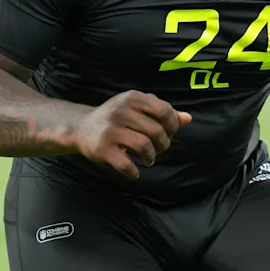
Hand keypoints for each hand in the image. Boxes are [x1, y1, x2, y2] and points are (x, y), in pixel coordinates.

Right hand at [73, 90, 192, 179]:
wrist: (81, 128)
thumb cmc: (117, 118)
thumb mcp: (137, 109)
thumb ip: (162, 112)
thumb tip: (188, 118)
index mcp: (133, 98)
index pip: (164, 110)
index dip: (172, 125)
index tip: (169, 134)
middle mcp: (121, 111)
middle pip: (156, 131)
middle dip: (163, 144)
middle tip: (158, 149)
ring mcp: (111, 130)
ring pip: (144, 146)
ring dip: (151, 157)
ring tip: (148, 159)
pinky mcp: (102, 148)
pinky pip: (125, 164)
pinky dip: (133, 172)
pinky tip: (134, 173)